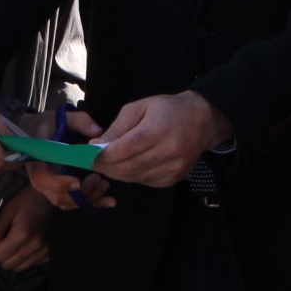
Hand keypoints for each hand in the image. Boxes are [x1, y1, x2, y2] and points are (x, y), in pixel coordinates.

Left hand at [0, 192, 54, 270]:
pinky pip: (32, 265)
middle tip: (5, 242)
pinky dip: (26, 259)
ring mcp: (44, 251)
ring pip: (21, 268)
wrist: (50, 196)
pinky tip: (26, 246)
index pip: (0, 257)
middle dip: (3, 256)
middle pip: (9, 265)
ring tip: (16, 244)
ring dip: (14, 259)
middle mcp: (35, 246)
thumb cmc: (25, 200)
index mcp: (22, 234)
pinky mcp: (50, 252)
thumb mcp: (6, 210)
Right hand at [27, 110, 114, 208]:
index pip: (42, 178)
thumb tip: (97, 131)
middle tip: (99, 180)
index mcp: (37, 159)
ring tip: (104, 184)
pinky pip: (73, 202)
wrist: (34, 132)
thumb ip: (80, 121)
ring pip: (67, 203)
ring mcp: (50, 186)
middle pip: (57, 196)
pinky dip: (91, 203)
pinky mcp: (59, 189)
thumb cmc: (47, 125)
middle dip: (81, 195)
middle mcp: (41, 178)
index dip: (59, 184)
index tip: (78, 182)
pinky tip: (108, 199)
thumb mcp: (62, 117)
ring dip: (88, 199)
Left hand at [90, 92, 235, 188]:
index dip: (102, 155)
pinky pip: (145, 182)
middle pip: (126, 168)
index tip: (87, 154)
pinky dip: (132, 176)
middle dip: (105, 167)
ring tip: (108, 163)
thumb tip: (96, 146)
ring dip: (116, 173)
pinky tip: (129, 165)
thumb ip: (117, 128)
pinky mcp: (173, 179)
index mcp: (156, 130)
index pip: (123, 150)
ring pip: (134, 178)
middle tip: (93, 161)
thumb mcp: (138, 108)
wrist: (202, 120)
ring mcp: (172, 168)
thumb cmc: (167, 110)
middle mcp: (167, 152)